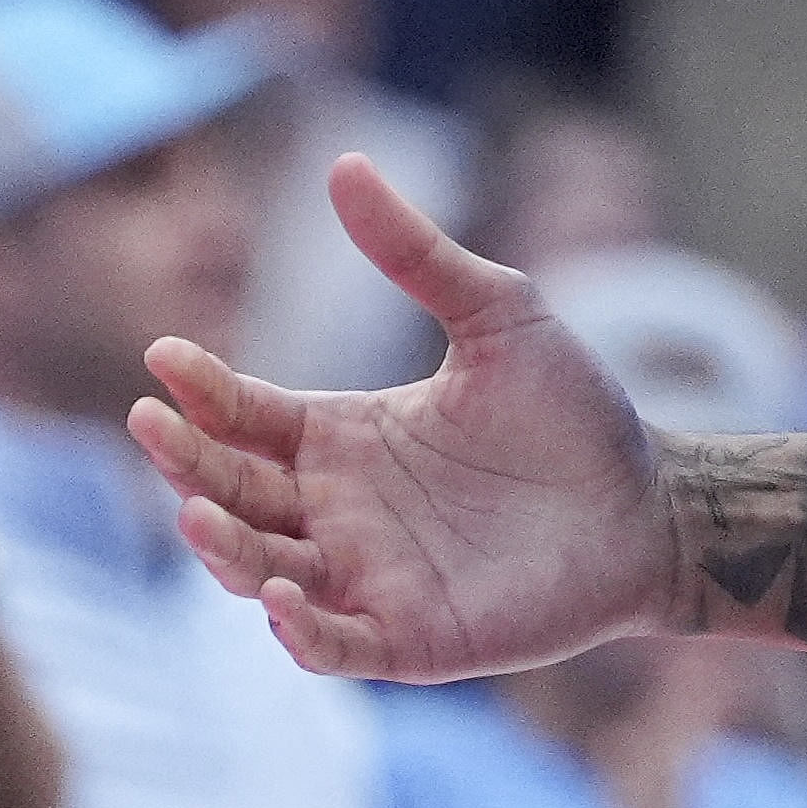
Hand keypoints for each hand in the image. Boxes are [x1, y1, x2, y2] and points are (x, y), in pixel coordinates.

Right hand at [127, 155, 672, 680]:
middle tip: (153, 426)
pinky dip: (299, 630)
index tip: (165, 358)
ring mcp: (365, 576)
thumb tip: (343, 163)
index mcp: (343, 435)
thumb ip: (417, 253)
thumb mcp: (499, 316)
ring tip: (197, 512)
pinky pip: (331, 645)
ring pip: (261, 569)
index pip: (244, 416)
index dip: (200, 392)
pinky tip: (281, 598)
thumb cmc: (575, 413)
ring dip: (223, 547)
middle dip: (186, 464)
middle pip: (233, 490)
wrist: (653, 503)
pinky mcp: (408, 638)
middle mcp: (337, 508)